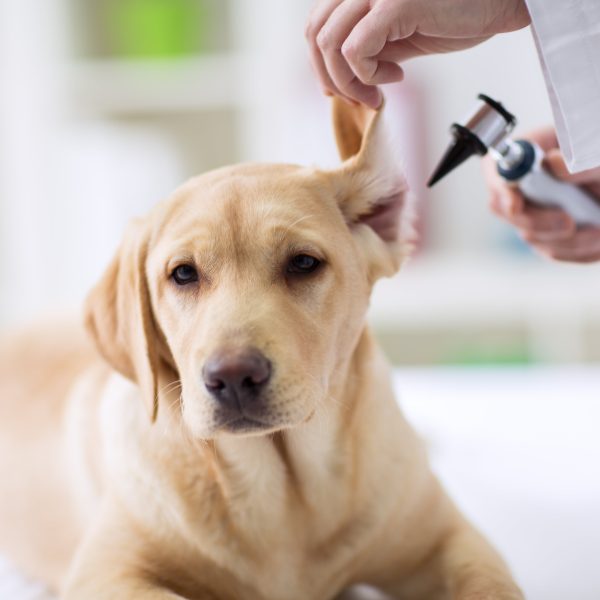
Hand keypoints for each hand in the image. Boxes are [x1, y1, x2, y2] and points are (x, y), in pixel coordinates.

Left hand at [306, 0, 529, 106]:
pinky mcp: (394, 3)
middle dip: (331, 77)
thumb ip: (368, 45)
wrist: (501, 1)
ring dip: (349, 82)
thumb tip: (340, 77)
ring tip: (377, 93)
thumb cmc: (456, 14)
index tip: (344, 90)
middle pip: (315, 34)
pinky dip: (368, 76)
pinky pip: (355, 51)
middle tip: (359, 98)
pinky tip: (397, 77)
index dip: (321, 64)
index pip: (316, 25)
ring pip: (330, 45)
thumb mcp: (399, 32)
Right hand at [484, 127, 599, 262]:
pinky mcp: (545, 235)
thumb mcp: (594, 153)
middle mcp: (519, 185)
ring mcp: (529, 212)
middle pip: (507, 211)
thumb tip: (551, 164)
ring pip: (531, 236)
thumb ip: (578, 159)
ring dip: (567, 239)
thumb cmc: (596, 158)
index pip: (497, 171)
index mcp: (525, 153)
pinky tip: (595, 239)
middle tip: (568, 223)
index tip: (516, 205)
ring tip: (598, 230)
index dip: (502, 190)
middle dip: (538, 223)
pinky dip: (576, 250)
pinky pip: (550, 250)